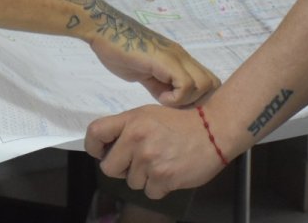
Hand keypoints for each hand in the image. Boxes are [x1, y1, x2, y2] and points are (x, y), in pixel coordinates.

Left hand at [85, 104, 229, 198]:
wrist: (214, 131)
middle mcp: (136, 139)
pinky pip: (150, 192)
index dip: (93, 146)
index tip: (100, 152)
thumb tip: (108, 148)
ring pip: (132, 182)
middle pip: (109, 167)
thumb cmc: (181, 122)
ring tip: (161, 162)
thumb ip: (127, 128)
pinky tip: (171, 172)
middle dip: (121, 169)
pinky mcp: (163, 178)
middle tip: (138, 162)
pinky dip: (159, 187)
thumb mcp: (149, 115)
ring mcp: (149, 160)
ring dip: (144, 178)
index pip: (95, 132)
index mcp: (131, 121)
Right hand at [88, 23, 218, 106]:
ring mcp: (176, 57)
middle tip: (173, 105)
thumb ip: (160, 83)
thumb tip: (170, 99)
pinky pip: (186, 85)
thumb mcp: (146, 73)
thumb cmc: (119, 50)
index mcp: (180, 59)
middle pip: (213, 84)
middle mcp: (183, 57)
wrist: (104, 30)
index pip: (208, 81)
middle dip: (196, 101)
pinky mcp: (166, 60)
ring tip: (164, 99)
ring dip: (186, 100)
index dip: (197, 98)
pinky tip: (158, 96)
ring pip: (205, 85)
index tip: (177, 106)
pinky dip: (175, 98)